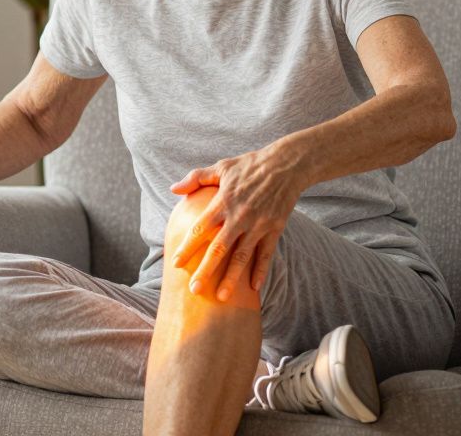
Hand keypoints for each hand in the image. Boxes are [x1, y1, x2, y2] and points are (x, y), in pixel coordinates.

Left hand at [168, 145, 307, 301]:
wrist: (287, 165)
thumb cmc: (250, 165)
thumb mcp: (221, 167)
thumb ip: (196, 178)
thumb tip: (173, 189)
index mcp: (223, 202)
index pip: (201, 228)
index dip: (188, 247)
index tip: (177, 263)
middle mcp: (240, 217)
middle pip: (219, 248)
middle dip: (205, 270)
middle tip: (194, 289)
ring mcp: (259, 225)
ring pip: (242, 256)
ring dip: (231, 278)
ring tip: (221, 297)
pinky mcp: (275, 229)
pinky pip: (266, 254)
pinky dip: (261, 271)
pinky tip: (254, 288)